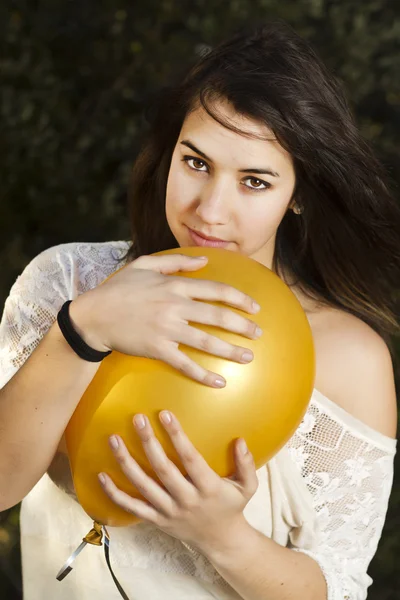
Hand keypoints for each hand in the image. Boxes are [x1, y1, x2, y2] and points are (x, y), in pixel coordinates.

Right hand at [70, 253, 261, 387]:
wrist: (93, 316)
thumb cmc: (118, 289)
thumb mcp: (144, 264)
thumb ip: (176, 261)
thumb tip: (205, 261)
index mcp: (175, 285)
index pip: (216, 290)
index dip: (239, 298)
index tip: (255, 307)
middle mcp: (175, 306)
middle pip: (217, 316)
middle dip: (243, 325)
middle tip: (259, 334)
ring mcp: (167, 329)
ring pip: (206, 341)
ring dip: (230, 350)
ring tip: (248, 357)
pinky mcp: (157, 349)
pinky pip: (185, 364)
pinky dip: (203, 375)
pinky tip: (219, 382)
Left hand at [98, 411, 257, 552]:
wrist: (221, 542)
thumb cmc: (232, 507)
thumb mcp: (248, 486)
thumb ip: (246, 463)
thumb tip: (240, 439)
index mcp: (208, 488)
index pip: (190, 458)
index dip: (177, 436)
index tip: (165, 414)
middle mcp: (186, 500)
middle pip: (163, 469)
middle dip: (148, 442)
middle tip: (137, 418)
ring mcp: (169, 512)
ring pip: (143, 486)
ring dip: (126, 462)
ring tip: (114, 440)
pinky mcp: (157, 521)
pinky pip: (132, 507)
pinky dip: (115, 494)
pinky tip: (101, 476)